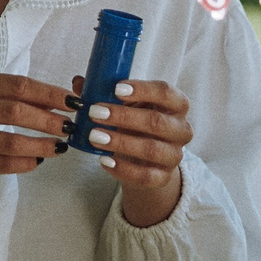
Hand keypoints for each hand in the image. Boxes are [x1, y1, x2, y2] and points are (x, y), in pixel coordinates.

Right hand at [0, 71, 72, 234]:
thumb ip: (7, 93)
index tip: (74, 102)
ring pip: (10, 141)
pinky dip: (24, 164)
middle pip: (16, 111)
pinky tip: (38, 161)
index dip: (50, 94)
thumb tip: (56, 98)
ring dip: (41, 145)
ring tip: (59, 147)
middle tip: (71, 127)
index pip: (19, 85)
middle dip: (50, 120)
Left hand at [80, 76, 191, 227]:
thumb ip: (104, 92)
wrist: (146, 160)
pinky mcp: (164, 178)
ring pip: (151, 149)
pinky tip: (104, 160)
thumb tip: (79, 82)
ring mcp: (174, 155)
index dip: (142, 90)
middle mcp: (181, 129)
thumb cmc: (137, 123)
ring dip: (121, 142)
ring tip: (94, 136)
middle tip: (95, 113)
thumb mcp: (125, 105)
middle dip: (124, 117)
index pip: (166, 92)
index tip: (116, 89)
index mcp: (176, 104)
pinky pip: (146, 176)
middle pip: (157, 121)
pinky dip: (123, 169)